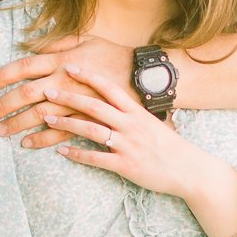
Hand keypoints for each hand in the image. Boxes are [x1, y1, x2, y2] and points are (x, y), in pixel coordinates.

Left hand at [0, 35, 136, 148]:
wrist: (151, 79)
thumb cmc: (118, 58)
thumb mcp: (90, 40)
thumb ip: (62, 41)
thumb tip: (35, 44)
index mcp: (67, 61)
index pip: (27, 66)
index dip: (4, 75)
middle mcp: (72, 83)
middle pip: (30, 94)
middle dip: (6, 105)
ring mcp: (82, 105)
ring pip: (45, 118)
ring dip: (22, 125)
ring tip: (5, 133)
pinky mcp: (95, 124)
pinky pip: (66, 135)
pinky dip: (47, 140)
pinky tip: (31, 144)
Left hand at [43, 63, 201, 196]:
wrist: (189, 169)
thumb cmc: (170, 146)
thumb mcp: (153, 122)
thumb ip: (134, 112)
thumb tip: (116, 101)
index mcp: (137, 111)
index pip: (109, 88)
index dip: (88, 76)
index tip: (69, 67)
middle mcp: (130, 124)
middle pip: (94, 106)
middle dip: (68, 97)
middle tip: (47, 92)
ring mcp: (127, 144)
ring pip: (90, 130)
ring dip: (66, 123)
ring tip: (47, 119)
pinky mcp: (125, 165)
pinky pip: (95, 158)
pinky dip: (76, 154)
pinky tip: (61, 151)